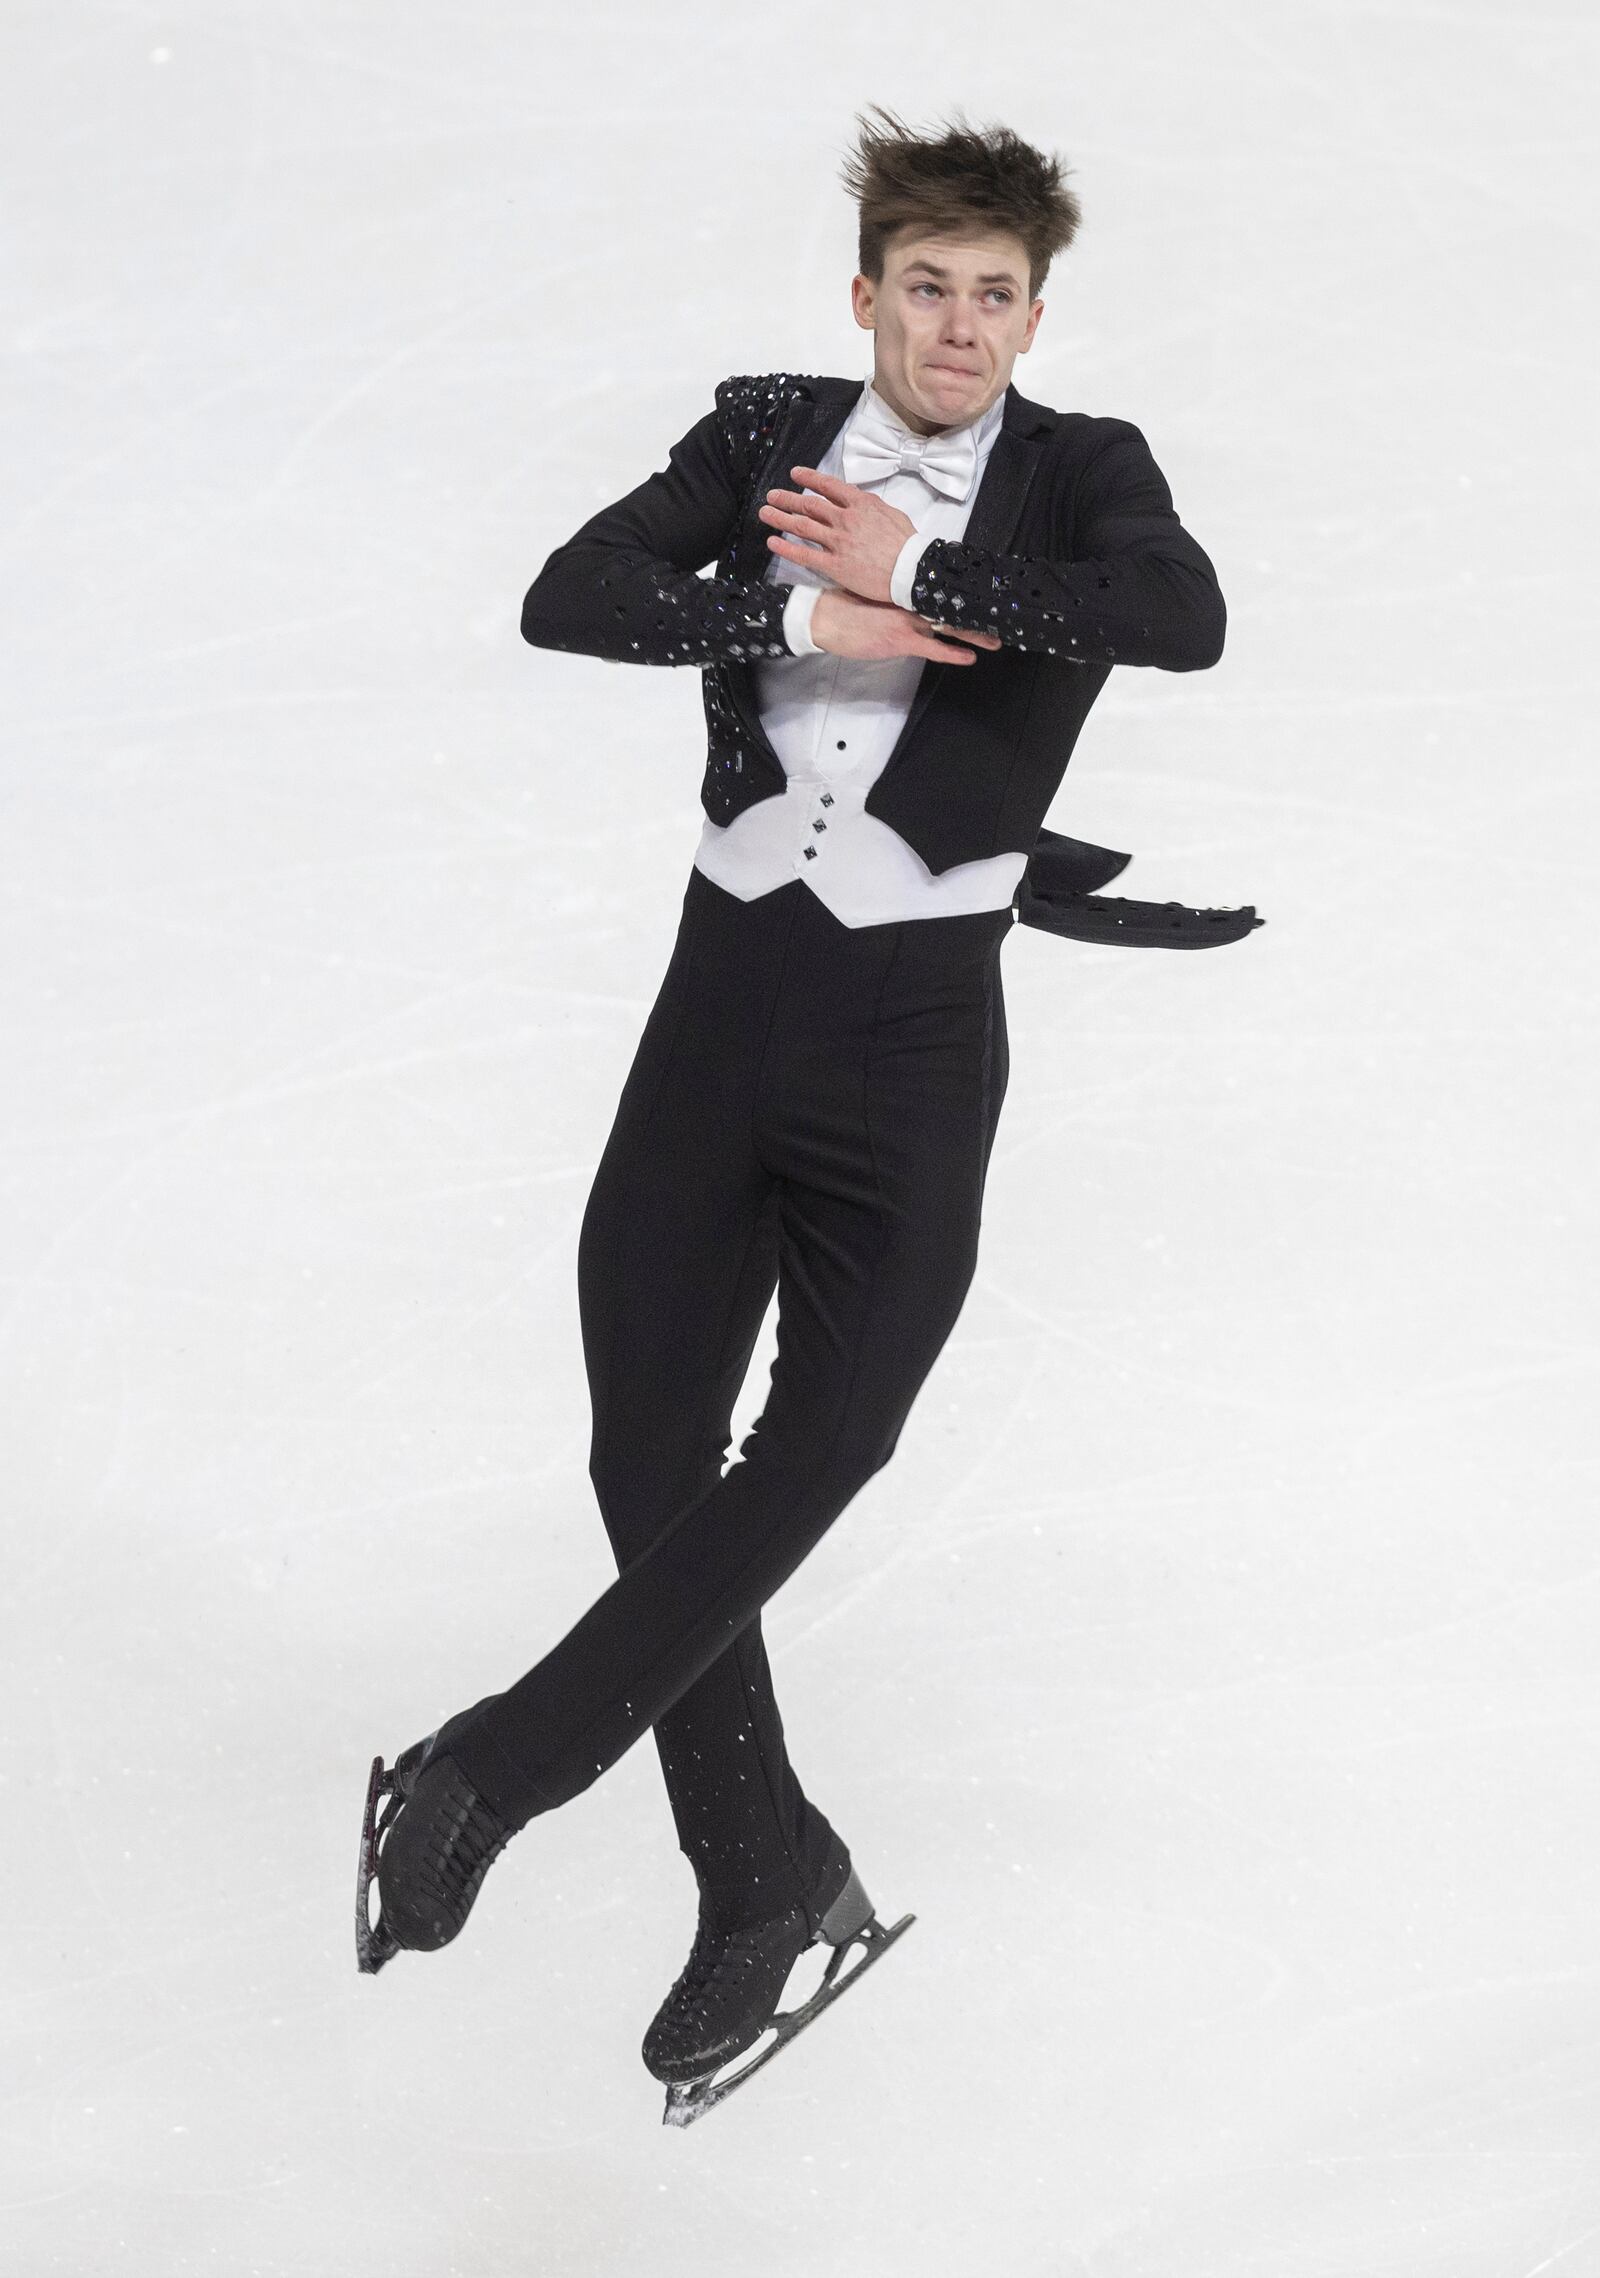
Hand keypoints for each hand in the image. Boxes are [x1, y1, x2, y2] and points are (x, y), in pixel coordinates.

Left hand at [759, 466, 915, 602]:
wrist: (912, 570)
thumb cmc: (907, 544)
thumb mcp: (891, 513)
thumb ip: (870, 505)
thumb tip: (858, 500)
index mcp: (860, 504)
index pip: (828, 486)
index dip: (809, 479)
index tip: (795, 474)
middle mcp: (845, 520)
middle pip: (809, 505)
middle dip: (787, 498)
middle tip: (772, 495)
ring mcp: (839, 542)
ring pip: (803, 526)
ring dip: (781, 518)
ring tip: (765, 513)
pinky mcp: (836, 565)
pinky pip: (805, 555)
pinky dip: (786, 548)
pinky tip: (773, 542)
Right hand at [811, 587, 1002, 663]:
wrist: (825, 617)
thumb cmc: (843, 605)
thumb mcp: (872, 591)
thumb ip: (894, 593)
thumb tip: (907, 595)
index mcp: (904, 589)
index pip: (939, 591)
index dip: (961, 595)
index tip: (979, 596)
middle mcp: (910, 602)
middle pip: (951, 607)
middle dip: (976, 615)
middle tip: (998, 619)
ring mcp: (907, 620)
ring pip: (948, 625)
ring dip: (973, 634)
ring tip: (994, 640)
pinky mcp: (900, 639)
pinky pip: (933, 648)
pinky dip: (953, 653)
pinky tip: (969, 658)